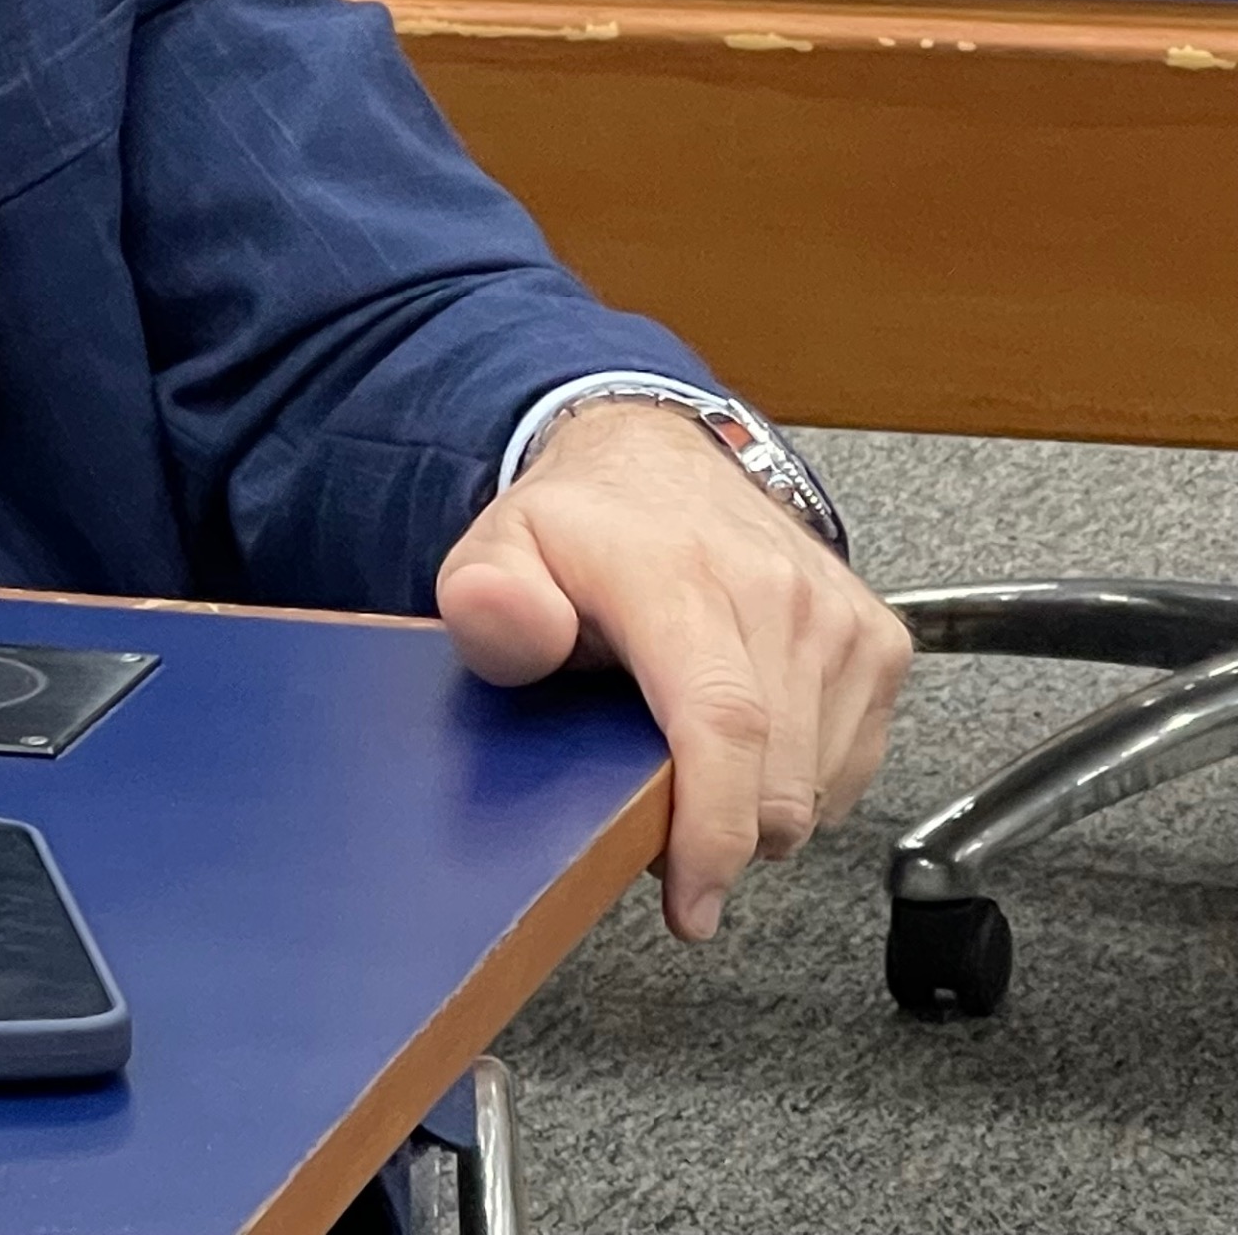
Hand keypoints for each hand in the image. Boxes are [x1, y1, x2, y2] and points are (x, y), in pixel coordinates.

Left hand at [437, 400, 909, 941]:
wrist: (656, 462)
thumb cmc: (579, 526)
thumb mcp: (497, 553)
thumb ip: (486, 601)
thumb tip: (505, 625)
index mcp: (680, 577)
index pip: (723, 723)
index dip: (712, 832)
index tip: (690, 904)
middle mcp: (777, 593)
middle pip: (776, 779)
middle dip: (718, 840)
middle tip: (651, 825)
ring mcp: (839, 618)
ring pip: (818, 786)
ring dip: (756, 813)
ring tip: (686, 769)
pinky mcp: (879, 641)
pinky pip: (851, 765)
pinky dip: (798, 784)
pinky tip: (744, 750)